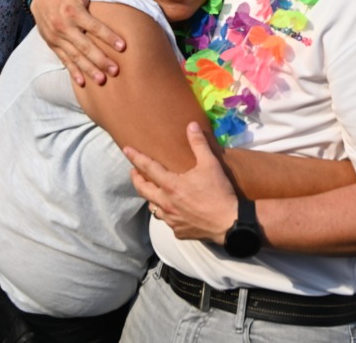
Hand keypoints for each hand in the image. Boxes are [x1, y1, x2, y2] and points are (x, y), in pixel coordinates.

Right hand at [31, 0, 126, 85]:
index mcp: (74, 10)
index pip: (94, 26)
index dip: (109, 36)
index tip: (123, 47)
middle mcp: (64, 25)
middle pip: (84, 46)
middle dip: (100, 59)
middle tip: (115, 70)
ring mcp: (56, 37)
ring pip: (74, 56)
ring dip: (88, 69)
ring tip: (102, 80)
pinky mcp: (52, 44)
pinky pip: (63, 59)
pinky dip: (72, 71)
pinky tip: (82, 82)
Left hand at [124, 122, 236, 243]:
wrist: (229, 222)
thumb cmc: (219, 192)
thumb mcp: (210, 164)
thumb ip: (198, 144)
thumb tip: (191, 125)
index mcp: (171, 186)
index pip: (148, 168)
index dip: (136, 158)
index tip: (126, 150)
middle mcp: (166, 203)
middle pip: (143, 190)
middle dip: (136, 179)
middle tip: (134, 172)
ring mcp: (171, 219)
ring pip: (153, 207)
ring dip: (151, 198)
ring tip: (153, 192)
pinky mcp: (178, 231)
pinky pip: (167, 221)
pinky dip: (167, 213)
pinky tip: (173, 211)